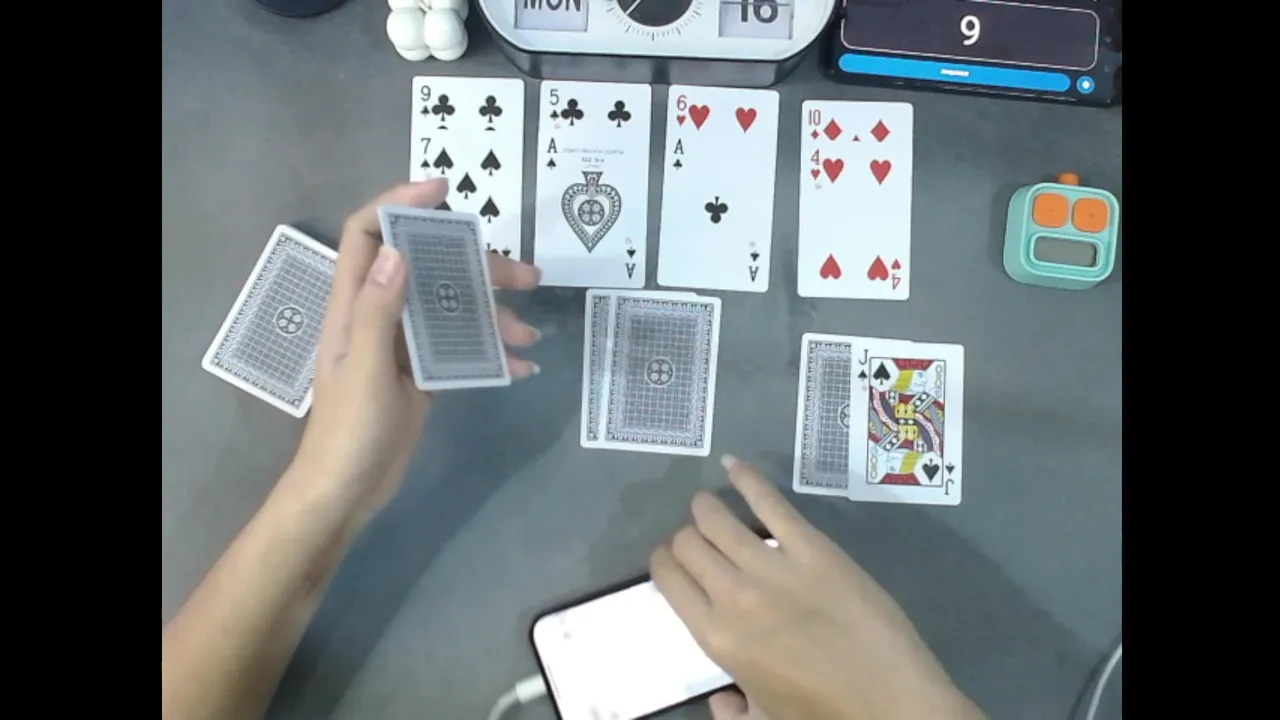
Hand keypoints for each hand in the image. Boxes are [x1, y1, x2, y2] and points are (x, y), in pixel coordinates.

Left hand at [291, 179, 540, 522]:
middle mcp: (379, 313)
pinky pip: (463, 347)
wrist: (347, 491)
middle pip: (428, 267)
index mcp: (353, 304)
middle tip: (526, 275)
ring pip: (454, 307)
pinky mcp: (424, 372)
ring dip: (495, 314)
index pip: (369, 233)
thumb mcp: (362, 369)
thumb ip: (379, 310)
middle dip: (478, 265)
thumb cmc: (348, 430)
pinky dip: (493, 352)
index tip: (444, 191)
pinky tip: (522, 366)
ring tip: (531, 333)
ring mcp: (403, 343)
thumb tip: (399, 250)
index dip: (400, 204)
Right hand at [651, 456, 985, 719]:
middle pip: (688, 543)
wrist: (893, 704)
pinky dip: (747, 479)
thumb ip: (732, 710)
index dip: (665, 561)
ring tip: (710, 505)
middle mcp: (733, 595)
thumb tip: (719, 699)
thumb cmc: (826, 715)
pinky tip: (734, 465)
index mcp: (716, 638)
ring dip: (707, 507)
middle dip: (686, 536)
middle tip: (699, 539)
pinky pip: (770, 503)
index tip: (675, 560)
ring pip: (716, 518)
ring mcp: (773, 567)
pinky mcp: (813, 548)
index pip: (668, 578)